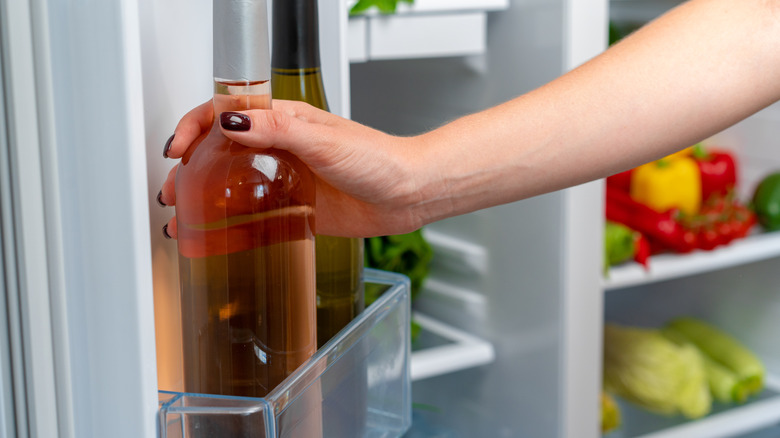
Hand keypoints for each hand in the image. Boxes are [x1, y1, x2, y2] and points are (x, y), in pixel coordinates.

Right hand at [159, 99, 428, 237]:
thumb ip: (276, 129)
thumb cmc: (377, 159)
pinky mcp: (296, 210)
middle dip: (190, 169)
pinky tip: (215, 238)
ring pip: (233, 186)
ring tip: (181, 217)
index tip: (177, 148)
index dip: (195, 127)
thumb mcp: (323, 139)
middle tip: (173, 189)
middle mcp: (280, 149)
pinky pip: (256, 217)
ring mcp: (286, 180)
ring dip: (204, 199)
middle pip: (221, 153)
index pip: (226, 116)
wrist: (407, 193)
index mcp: (283, 122)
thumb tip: (231, 123)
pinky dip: (232, 227)